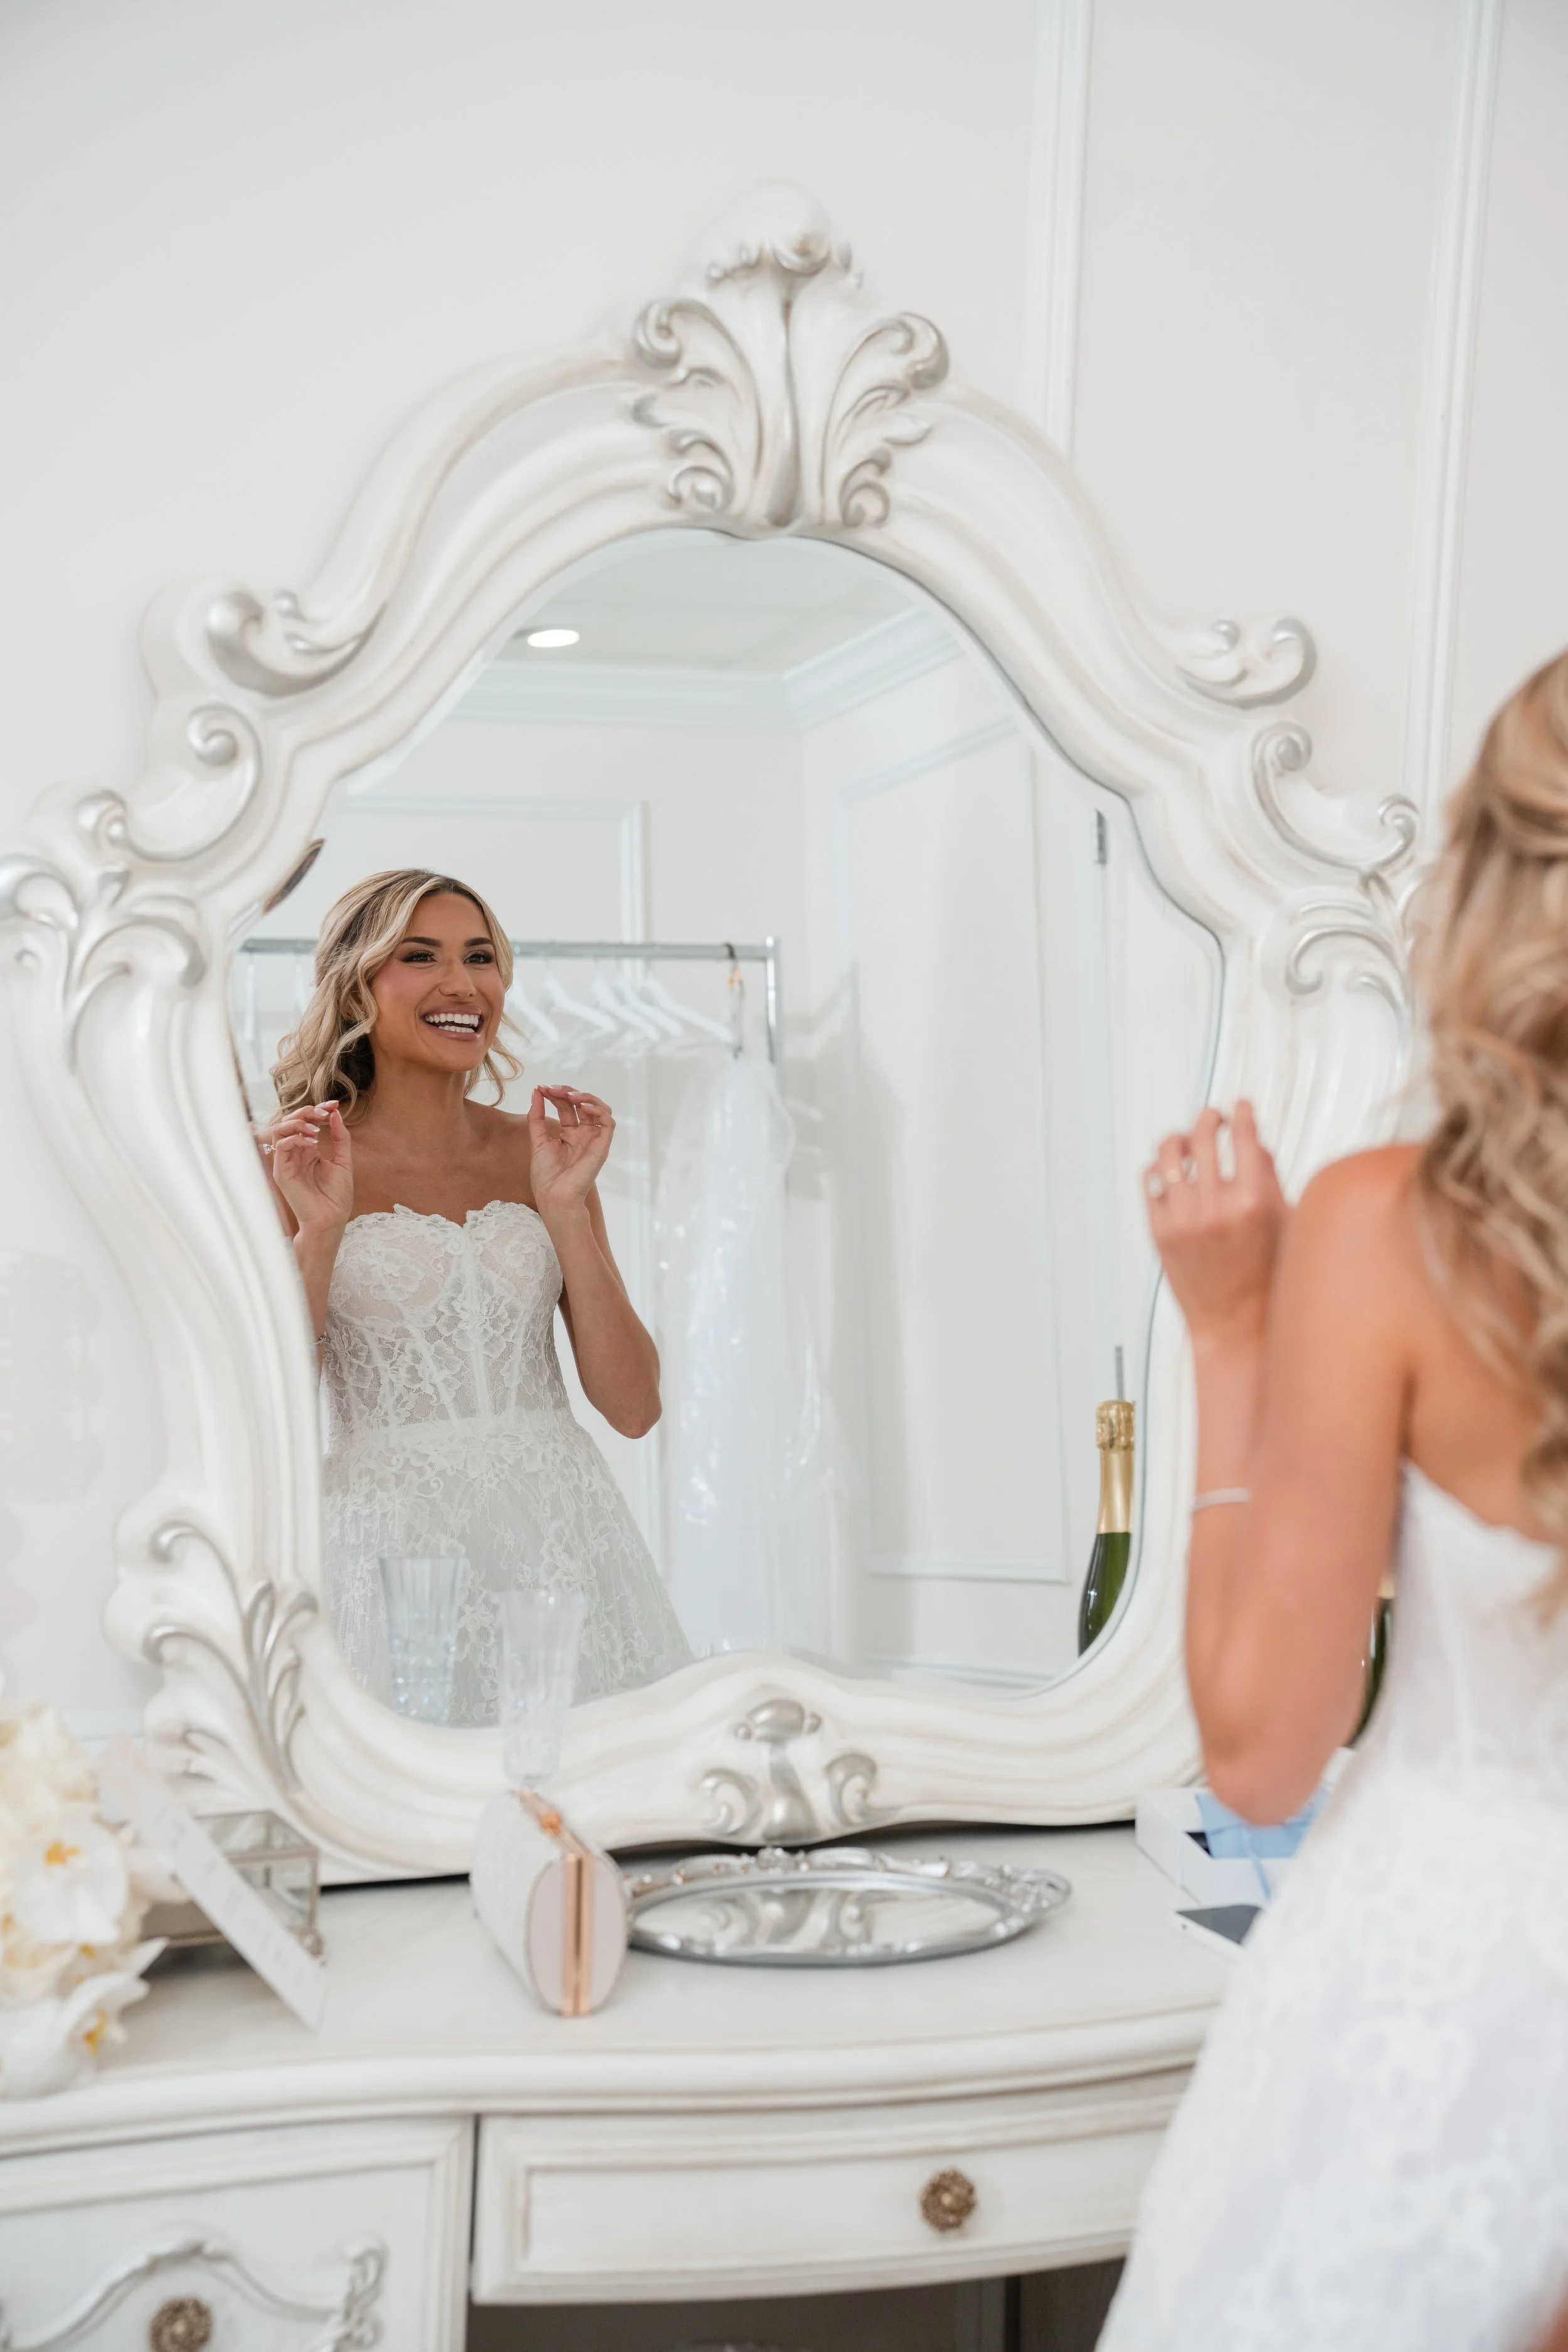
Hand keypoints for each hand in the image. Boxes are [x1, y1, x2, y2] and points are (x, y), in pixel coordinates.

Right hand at [259, 1102, 353, 1235]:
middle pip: (290, 1122)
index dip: (318, 1110)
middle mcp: (295, 1154)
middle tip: (325, 1112)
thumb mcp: (343, 1161)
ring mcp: (286, 1162)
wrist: (330, 1220)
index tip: (334, 1105)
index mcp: (308, 1152)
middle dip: (307, 1112)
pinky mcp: (281, 1171)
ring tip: (316, 1128)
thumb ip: (340, 1138)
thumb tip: (336, 1114)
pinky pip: (281, 1145)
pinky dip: (295, 1138)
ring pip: (281, 1129)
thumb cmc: (336, 1197)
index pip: (306, 1123)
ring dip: (298, 1122)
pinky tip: (312, 1142)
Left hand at [527, 1087, 613, 1216]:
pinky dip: (598, 1110)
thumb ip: (537, 1116)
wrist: (554, 1196)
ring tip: (569, 1095)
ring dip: (585, 1097)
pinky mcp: (602, 1146)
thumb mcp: (537, 1140)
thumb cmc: (546, 1176)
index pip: (567, 1107)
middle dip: (567, 1092)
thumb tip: (536, 1091)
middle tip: (553, 1089)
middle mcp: (584, 1134)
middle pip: (582, 1104)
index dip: (556, 1095)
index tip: (542, 1089)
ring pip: (599, 1109)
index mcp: (569, 1134)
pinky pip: (608, 1122)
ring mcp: (594, 1139)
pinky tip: (583, 1107)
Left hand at [1145, 1102, 1288, 1348]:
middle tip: (1213, 1117)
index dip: (1242, 1114)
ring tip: (1185, 1142)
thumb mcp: (1285, 1226)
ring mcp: (1183, 1220)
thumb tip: (1254, 1143)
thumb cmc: (1268, 1278)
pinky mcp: (1159, 1233)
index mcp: (1254, 1203)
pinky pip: (1149, 1183)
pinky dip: (1158, 1170)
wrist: (1236, 1325)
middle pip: (1203, 1137)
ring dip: (1178, 1140)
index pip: (1244, 1138)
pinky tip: (1169, 1171)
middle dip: (1209, 1118)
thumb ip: (1270, 1180)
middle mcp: (1215, 1208)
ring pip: (1167, 1155)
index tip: (1241, 1106)